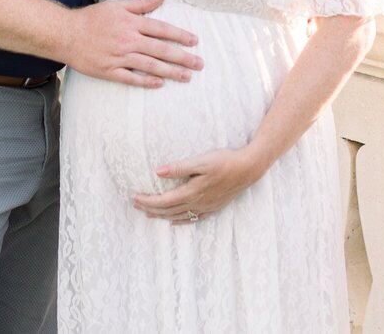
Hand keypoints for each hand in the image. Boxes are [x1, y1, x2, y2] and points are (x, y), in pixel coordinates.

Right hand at [65, 0, 202, 87]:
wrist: (65, 33)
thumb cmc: (92, 18)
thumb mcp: (117, 5)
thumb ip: (140, 3)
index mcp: (131, 23)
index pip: (161, 29)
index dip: (180, 35)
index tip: (195, 41)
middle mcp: (127, 40)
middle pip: (160, 49)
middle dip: (182, 57)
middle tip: (199, 64)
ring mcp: (118, 57)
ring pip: (150, 65)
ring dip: (170, 71)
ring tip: (187, 76)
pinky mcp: (108, 71)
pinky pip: (131, 78)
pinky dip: (146, 81)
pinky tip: (159, 84)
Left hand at [133, 146, 265, 220]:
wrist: (248, 169)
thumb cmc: (224, 161)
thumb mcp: (201, 161)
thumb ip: (179, 167)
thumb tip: (158, 172)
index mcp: (192, 192)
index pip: (164, 201)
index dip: (148, 201)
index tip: (135, 198)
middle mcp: (197, 203)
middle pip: (168, 210)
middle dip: (150, 209)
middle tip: (136, 206)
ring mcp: (206, 207)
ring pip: (178, 216)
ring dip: (161, 216)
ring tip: (148, 214)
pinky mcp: (213, 208)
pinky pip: (193, 219)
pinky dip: (180, 221)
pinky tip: (174, 222)